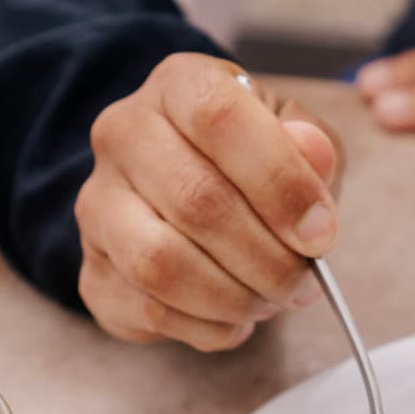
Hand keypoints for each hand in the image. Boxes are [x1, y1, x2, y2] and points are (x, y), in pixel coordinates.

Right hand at [76, 54, 339, 350]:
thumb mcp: (299, 138)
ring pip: (161, 264)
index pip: (218, 118)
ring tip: (270, 299)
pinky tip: (236, 316)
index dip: (280, 181)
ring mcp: (98, 206)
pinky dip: (209, 327)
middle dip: (268, 257)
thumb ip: (314, 146)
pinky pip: (149, 312)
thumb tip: (313, 156)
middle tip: (303, 279)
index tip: (321, 232)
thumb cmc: (253, 161)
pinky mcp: (93, 272)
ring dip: (234, 297)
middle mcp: (122, 136)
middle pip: (196, 201)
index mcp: (178, 86)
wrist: (189, 195)